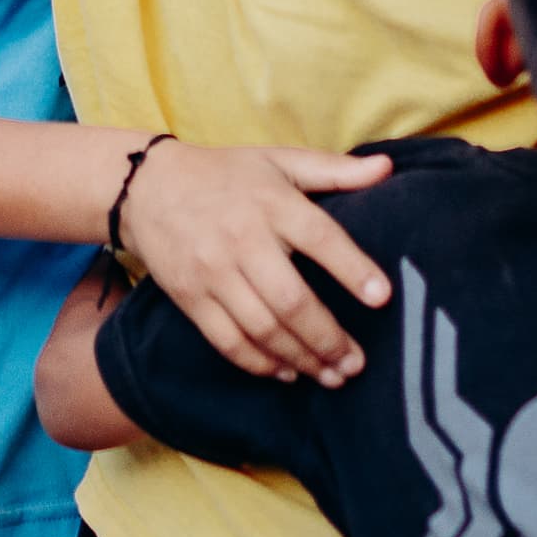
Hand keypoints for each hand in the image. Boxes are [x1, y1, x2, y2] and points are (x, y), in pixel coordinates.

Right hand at [116, 140, 393, 385]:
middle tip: (356, 364)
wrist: (148, 187)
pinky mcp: (190, 297)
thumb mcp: (279, 160)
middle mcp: (242, 238)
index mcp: (272, 201)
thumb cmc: (227, 174)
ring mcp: (213, 271)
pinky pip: (228, 341)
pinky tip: (286, 372)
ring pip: (262, 328)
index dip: (353, 269)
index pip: (320, 237)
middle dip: (328, 338)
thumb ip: (334, 170)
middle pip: (291, 300)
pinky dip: (260, 364)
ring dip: (301, 358)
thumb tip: (388, 170)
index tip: (383, 297)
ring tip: (331, 376)